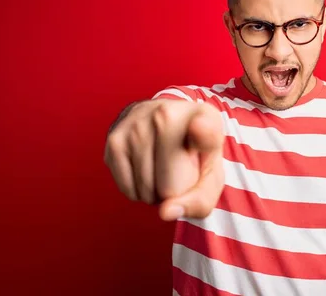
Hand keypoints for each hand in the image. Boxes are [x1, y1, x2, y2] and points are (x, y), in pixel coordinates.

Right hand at [104, 99, 224, 220]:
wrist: (168, 125)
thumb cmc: (195, 156)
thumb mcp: (211, 178)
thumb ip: (200, 201)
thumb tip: (166, 212)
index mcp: (204, 117)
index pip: (204, 129)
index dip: (203, 130)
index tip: (200, 125)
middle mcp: (168, 113)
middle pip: (170, 185)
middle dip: (175, 193)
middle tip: (180, 172)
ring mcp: (138, 123)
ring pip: (146, 189)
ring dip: (155, 193)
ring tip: (163, 170)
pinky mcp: (115, 139)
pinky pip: (127, 189)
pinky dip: (138, 191)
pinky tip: (146, 171)